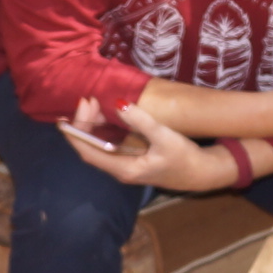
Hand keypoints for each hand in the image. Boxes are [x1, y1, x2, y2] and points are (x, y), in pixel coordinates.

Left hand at [62, 98, 235, 192]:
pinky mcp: (129, 160)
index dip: (75, 134)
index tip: (72, 113)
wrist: (200, 173)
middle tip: (87, 100)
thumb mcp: (164, 137)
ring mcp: (123, 165)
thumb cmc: (183, 158)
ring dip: (92, 125)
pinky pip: (108, 144)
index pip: (88, 153)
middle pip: (90, 149)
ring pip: (98, 146)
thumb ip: (141, 121)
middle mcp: (119, 170)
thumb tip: (118, 104)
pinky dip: (102, 129)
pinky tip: (104, 114)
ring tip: (92, 103)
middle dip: (83, 124)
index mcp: (124, 169)